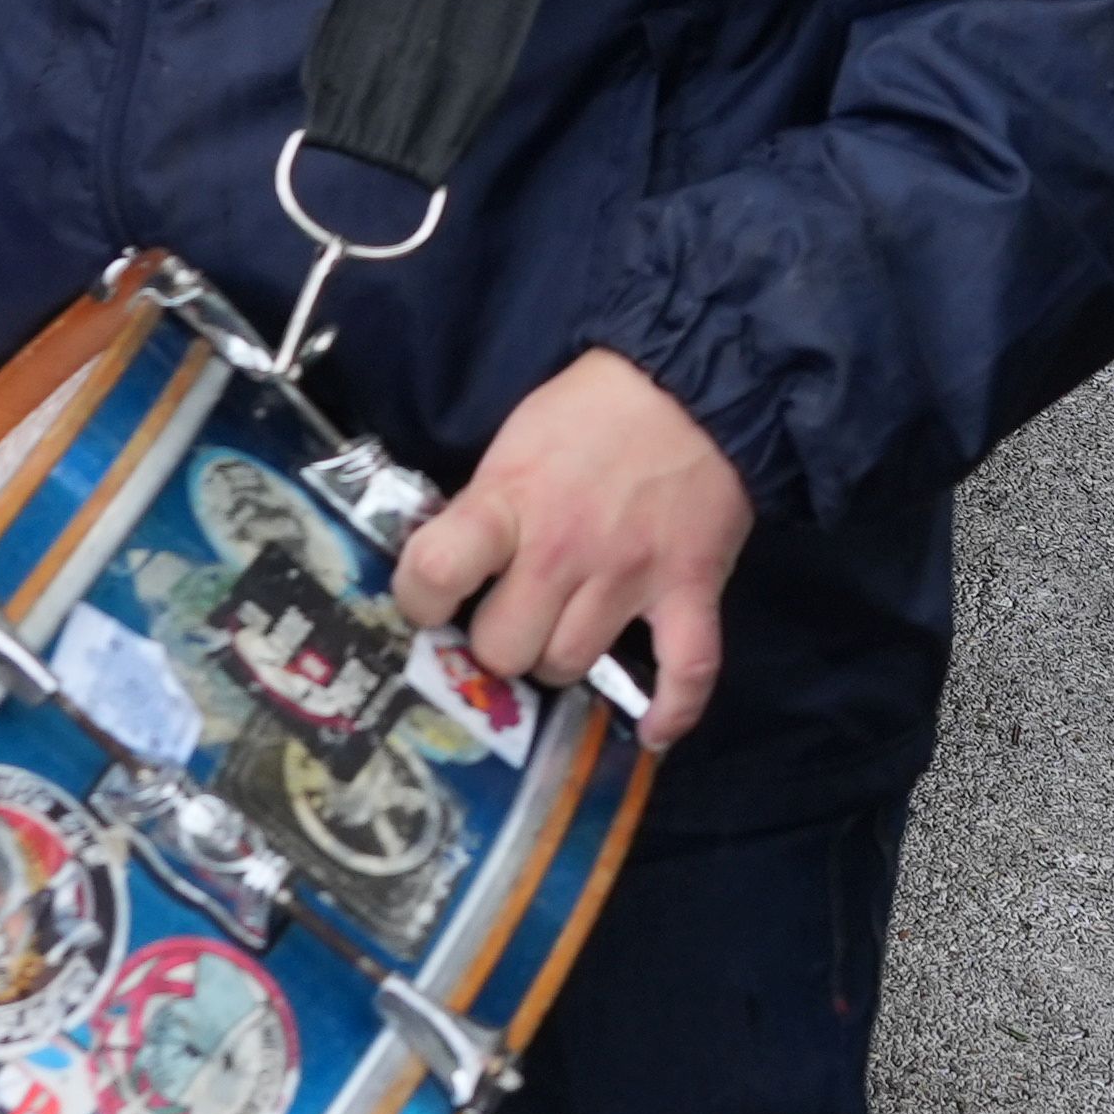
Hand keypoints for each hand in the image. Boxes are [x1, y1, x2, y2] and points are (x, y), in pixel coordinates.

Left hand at [393, 346, 753, 750]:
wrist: (692, 383)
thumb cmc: (590, 412)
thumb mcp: (514, 443)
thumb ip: (482, 509)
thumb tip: (447, 571)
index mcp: (509, 502)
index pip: (435, 575)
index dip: (420, 602)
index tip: (432, 604)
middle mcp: (563, 550)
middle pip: (505, 649)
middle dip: (500, 642)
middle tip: (513, 615)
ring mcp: (629, 576)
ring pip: (570, 667)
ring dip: (563, 659)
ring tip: (569, 630)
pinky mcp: (690, 589)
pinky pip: (686, 673)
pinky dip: (671, 711)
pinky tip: (651, 731)